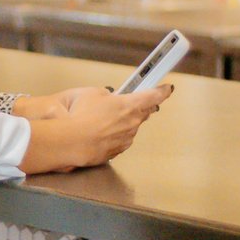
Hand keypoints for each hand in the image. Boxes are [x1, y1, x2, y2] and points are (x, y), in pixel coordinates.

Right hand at [21, 84, 171, 173]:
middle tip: (128, 102)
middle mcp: (133, 123)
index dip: (162, 91)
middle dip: (138, 107)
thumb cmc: (81, 117)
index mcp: (130, 105)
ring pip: (130, 127)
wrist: (72, 141)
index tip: (167, 88)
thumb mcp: (92, 93)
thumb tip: (108, 97)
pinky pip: (119, 140)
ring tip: (100, 120)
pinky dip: (112, 135)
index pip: (154, 96)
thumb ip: (106, 94)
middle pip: (143, 112)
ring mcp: (126, 138)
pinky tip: (97, 132)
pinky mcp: (117, 151)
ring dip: (121, 123)